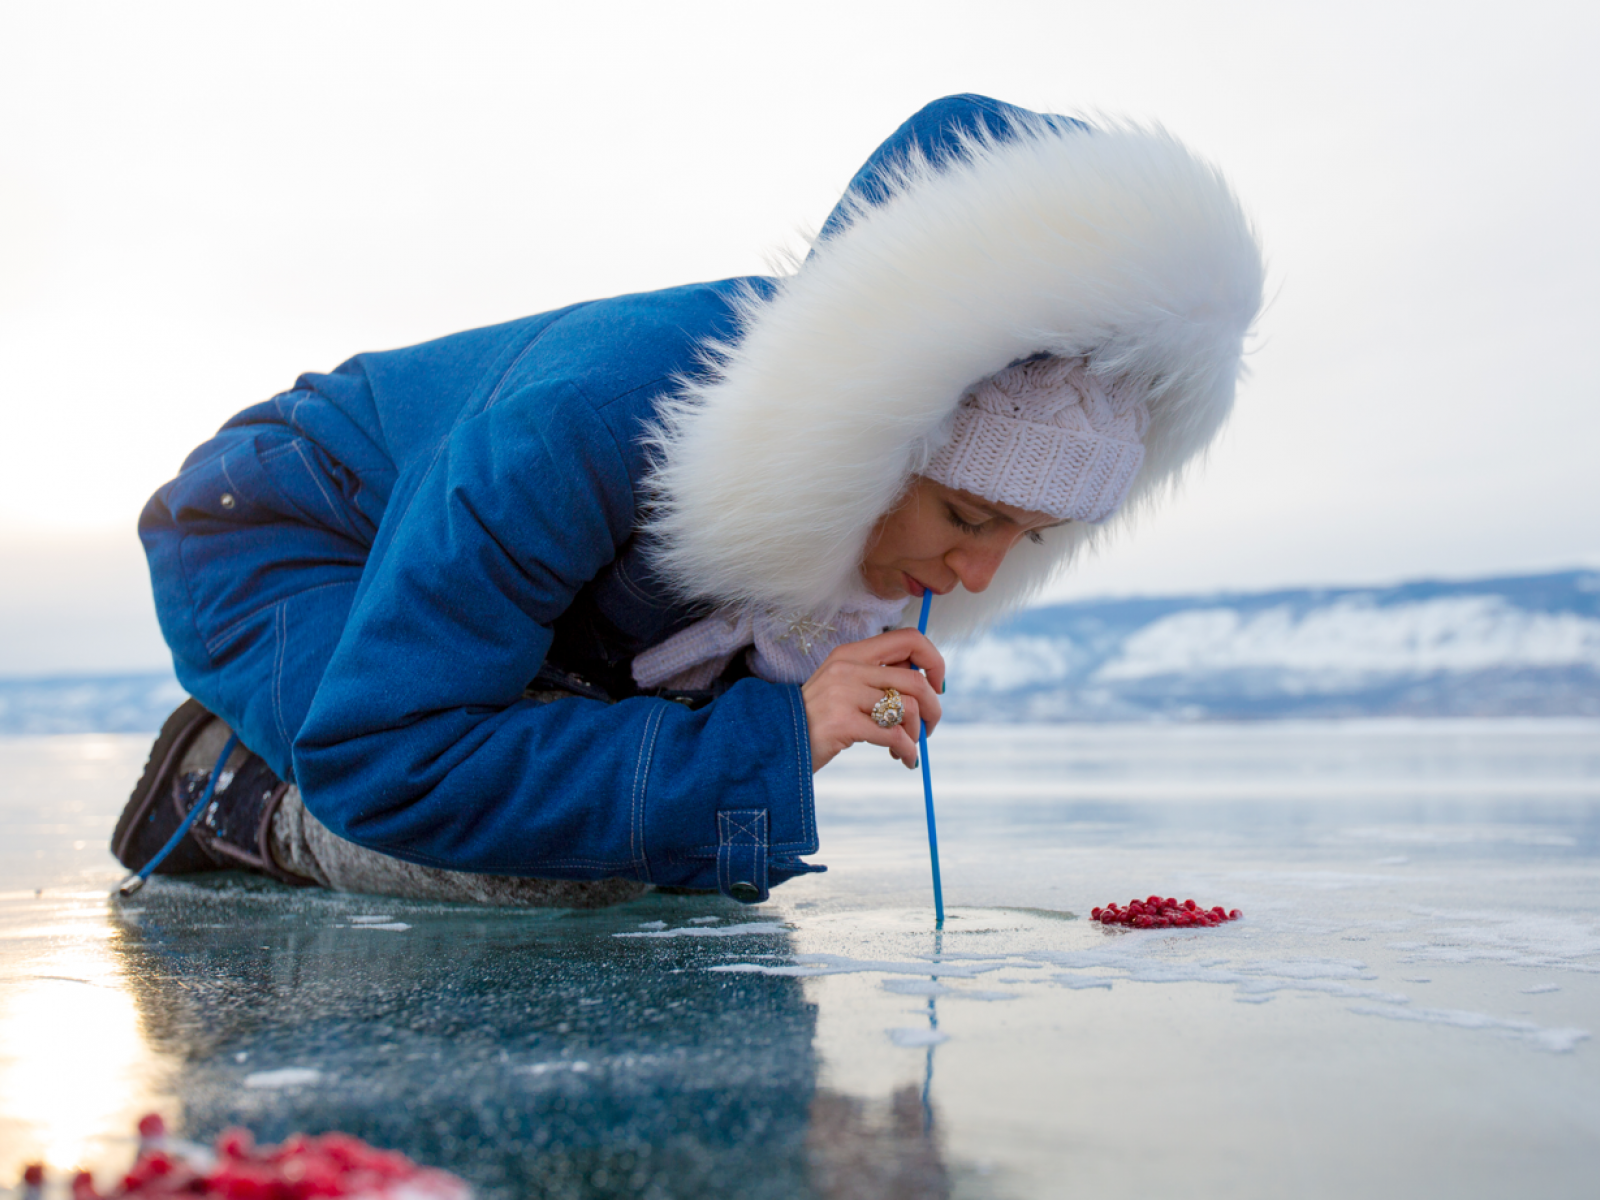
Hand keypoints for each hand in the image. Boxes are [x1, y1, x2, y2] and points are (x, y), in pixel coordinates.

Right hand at [800, 629, 944, 772]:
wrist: (776, 742)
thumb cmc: (818, 717)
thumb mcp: (843, 685)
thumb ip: (877, 677)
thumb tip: (925, 680)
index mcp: (851, 653)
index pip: (908, 638)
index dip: (932, 660)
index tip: (936, 686)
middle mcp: (848, 667)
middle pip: (915, 679)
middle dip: (933, 708)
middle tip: (929, 727)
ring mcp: (843, 694)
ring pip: (908, 708)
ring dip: (916, 734)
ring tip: (906, 747)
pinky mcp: (842, 723)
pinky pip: (894, 736)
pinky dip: (908, 751)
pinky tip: (904, 759)